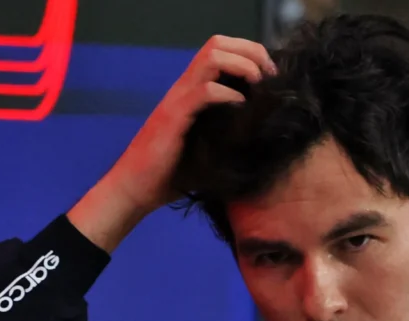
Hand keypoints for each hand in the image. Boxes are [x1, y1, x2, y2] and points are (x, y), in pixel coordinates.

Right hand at [102, 35, 275, 211]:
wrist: (137, 189)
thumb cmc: (173, 172)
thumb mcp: (210, 144)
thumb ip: (230, 130)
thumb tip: (267, 132)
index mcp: (193, 89)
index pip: (221, 48)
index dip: (251, 53)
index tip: (272, 77)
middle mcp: (185, 87)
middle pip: (218, 43)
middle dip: (251, 53)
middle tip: (270, 78)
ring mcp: (178, 99)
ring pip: (211, 58)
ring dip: (242, 66)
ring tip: (258, 86)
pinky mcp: (174, 117)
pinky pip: (205, 91)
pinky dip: (228, 94)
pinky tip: (241, 107)